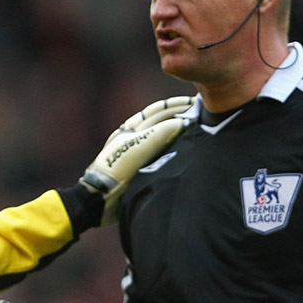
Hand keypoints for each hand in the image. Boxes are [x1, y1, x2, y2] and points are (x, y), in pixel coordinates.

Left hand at [80, 96, 193, 223]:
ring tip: (200, 129)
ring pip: (163, 136)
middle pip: (161, 121)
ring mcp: (137, 153)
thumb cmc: (113, 172)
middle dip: (181, 114)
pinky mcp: (141, 169)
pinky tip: (187, 150)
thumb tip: (181, 123)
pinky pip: (162, 153)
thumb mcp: (135, 150)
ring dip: (180, 130)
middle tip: (203, 113)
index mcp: (130, 129)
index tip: (196, 102)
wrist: (98, 200)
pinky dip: (176, 147)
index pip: (158, 111)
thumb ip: (156, 135)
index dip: (176, 105)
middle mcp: (133, 138)